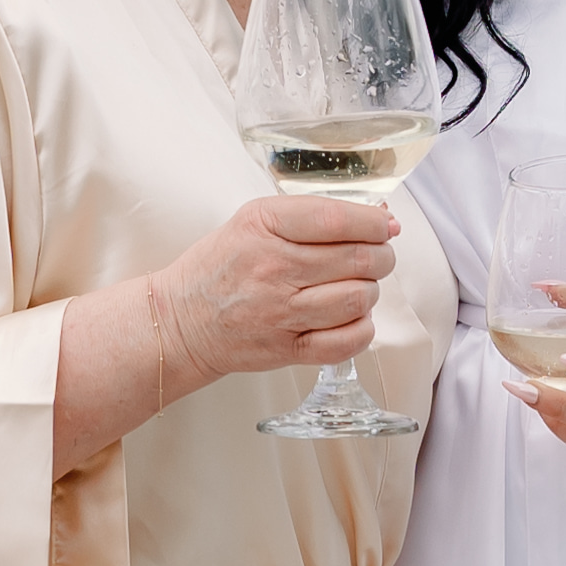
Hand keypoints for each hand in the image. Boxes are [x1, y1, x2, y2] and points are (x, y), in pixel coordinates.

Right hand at [160, 189, 394, 389]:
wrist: (181, 320)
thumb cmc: (221, 267)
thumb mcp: (254, 221)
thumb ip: (312, 216)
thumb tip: (380, 219)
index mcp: (264, 226)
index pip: (337, 219)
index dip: (374, 223)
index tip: (384, 226)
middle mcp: (273, 267)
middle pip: (358, 259)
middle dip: (381, 256)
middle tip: (377, 256)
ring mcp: (280, 311)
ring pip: (357, 298)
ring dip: (369, 291)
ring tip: (358, 286)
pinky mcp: (286, 349)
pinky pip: (346, 342)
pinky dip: (361, 329)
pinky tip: (351, 318)